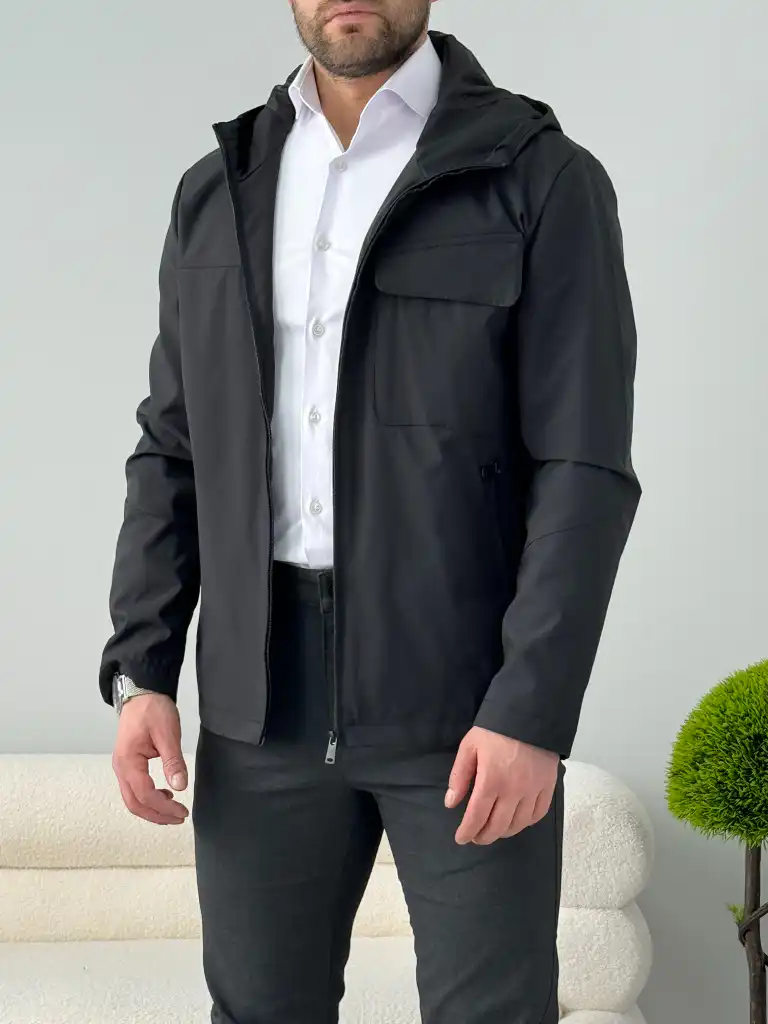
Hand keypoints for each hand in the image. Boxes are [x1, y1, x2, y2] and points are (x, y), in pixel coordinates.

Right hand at [112, 693, 189, 824]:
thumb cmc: (152, 709)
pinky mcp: (128, 763)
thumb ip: (173, 761)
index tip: (182, 812)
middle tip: (178, 818)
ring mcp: (122, 766)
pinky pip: (134, 789)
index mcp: (128, 761)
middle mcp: (121, 767)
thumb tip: (179, 786)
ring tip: (173, 810)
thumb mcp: (168, 733)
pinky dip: (148, 798)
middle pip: (134, 803)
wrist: (142, 692)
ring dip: (152, 809)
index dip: (164, 808)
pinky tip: (164, 794)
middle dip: (156, 815)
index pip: (145, 794)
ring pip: (132, 799)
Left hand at [445, 727, 558, 844]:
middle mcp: (513, 790)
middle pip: (498, 825)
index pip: (477, 816)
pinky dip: (526, 823)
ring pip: (518, 824)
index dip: (468, 831)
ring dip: (504, 832)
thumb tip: (451, 803)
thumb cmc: (494, 730)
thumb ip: (459, 776)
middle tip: (476, 837)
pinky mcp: (548, 786)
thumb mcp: (470, 747)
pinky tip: (517, 821)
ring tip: (494, 831)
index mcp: (491, 780)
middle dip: (484, 836)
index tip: (461, 838)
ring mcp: (533, 790)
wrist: (529, 714)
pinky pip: (538, 814)